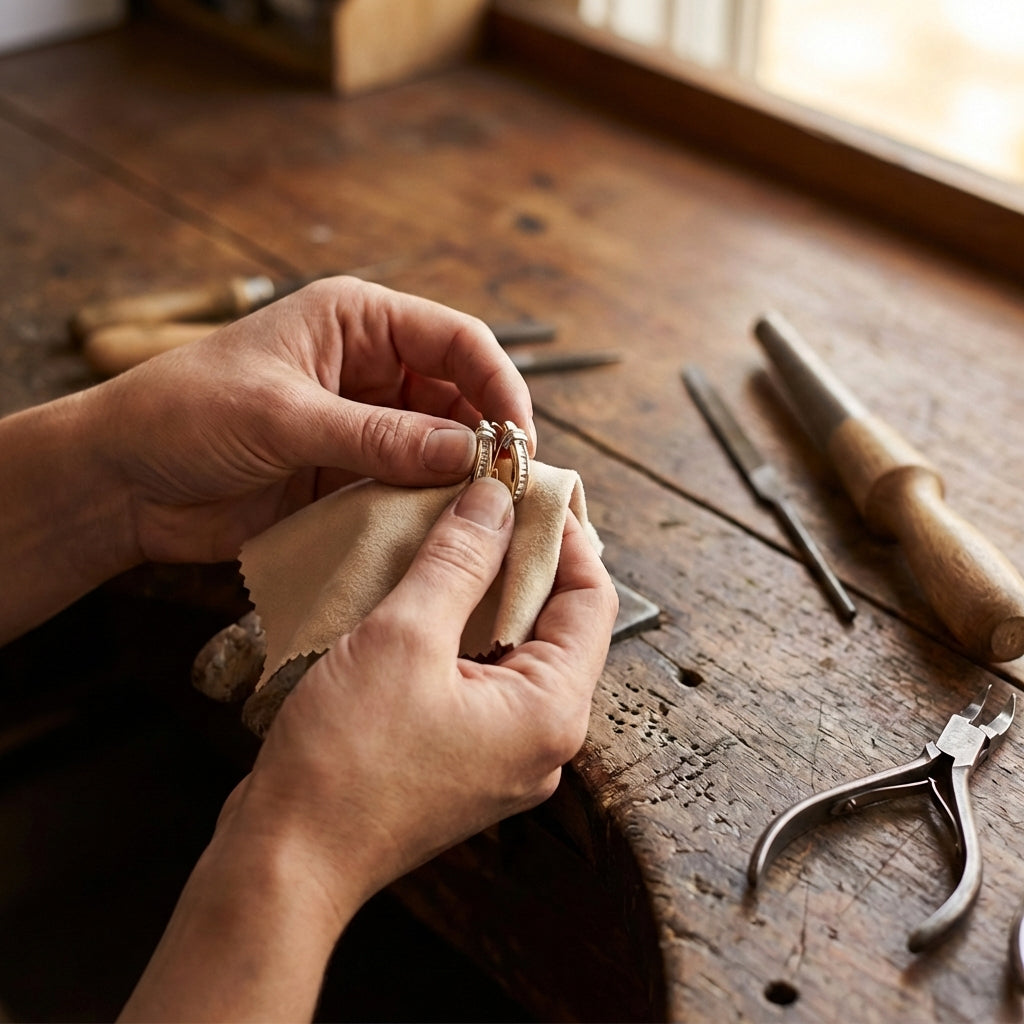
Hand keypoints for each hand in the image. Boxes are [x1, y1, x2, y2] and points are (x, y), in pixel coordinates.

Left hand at [102, 276, 533, 563]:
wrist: (120, 480)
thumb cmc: (184, 414)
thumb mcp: (283, 416)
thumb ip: (377, 436)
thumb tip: (469, 452)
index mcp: (356, 322)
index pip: (456, 340)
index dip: (498, 384)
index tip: (521, 439)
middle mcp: (370, 368)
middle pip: (460, 396)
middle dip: (488, 438)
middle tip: (512, 490)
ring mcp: (362, 424)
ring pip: (440, 446)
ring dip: (461, 478)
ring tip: (485, 516)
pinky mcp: (348, 473)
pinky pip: (406, 486)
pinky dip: (428, 507)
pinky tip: (444, 532)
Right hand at [119, 477, 616, 1020]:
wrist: (287, 861)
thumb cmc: (346, 762)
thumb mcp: (404, 638)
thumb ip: (458, 561)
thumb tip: (495, 501)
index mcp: (551, 711)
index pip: (592, 600)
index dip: (567, 537)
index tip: (530, 491)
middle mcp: (542, 739)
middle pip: (557, 625)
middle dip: (523, 560)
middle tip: (484, 507)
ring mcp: (502, 755)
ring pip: (514, 651)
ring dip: (486, 594)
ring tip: (450, 541)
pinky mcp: (462, 760)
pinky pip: (479, 679)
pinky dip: (461, 634)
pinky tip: (423, 599)